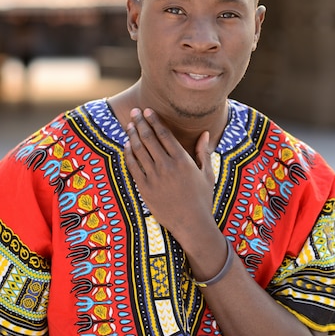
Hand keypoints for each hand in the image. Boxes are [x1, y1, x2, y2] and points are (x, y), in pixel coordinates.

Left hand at [124, 108, 216, 248]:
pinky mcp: (145, 188)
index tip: (147, 111)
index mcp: (182, 160)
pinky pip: (133, 167)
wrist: (192, 224)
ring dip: (133, 135)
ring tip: (129, 125)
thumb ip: (203, 152)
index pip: (164, 134)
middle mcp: (167, 166)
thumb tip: (205, 133)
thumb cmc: (202, 199)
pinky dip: (128, 154)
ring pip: (139, 150)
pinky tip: (126, 145)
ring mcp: (154, 177)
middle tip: (135, 112)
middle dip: (140, 123)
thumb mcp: (207, 174)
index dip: (154, 120)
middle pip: (149, 138)